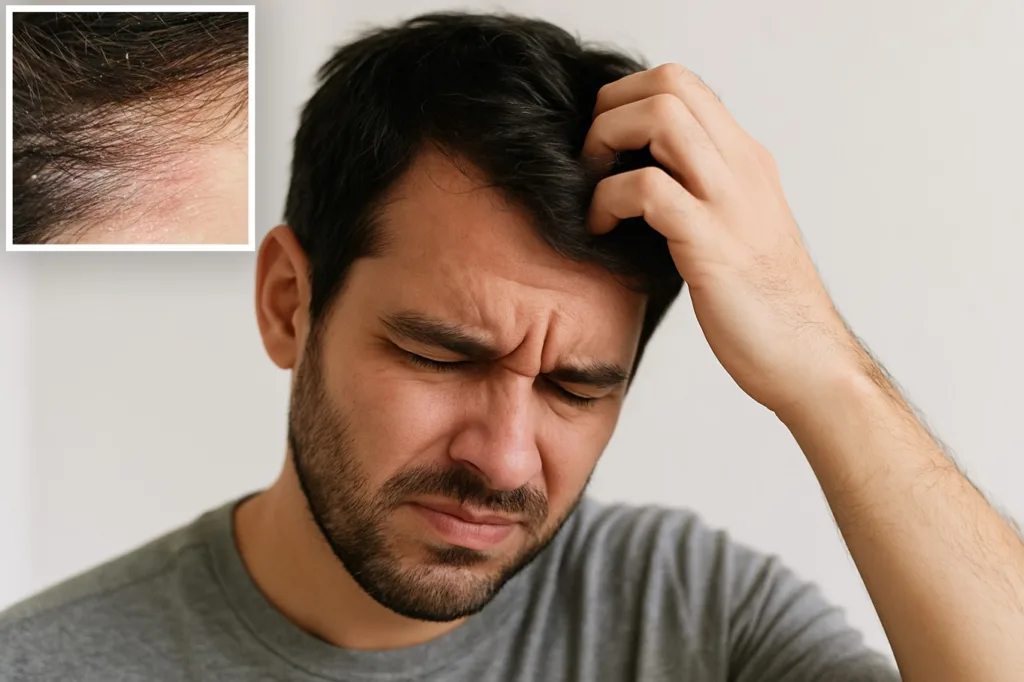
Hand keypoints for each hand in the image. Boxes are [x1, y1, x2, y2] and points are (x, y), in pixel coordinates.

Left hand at [584, 63, 863, 414]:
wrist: (807, 358)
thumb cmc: (763, 304)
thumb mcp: (735, 228)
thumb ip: (700, 193)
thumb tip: (644, 176)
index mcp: (745, 159)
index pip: (683, 83)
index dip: (629, 98)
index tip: (605, 146)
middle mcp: (741, 166)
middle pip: (669, 82)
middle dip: (611, 110)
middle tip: (591, 162)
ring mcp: (729, 201)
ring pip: (660, 117)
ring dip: (606, 143)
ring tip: (592, 190)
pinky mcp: (711, 243)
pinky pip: (647, 190)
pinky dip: (607, 201)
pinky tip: (601, 230)